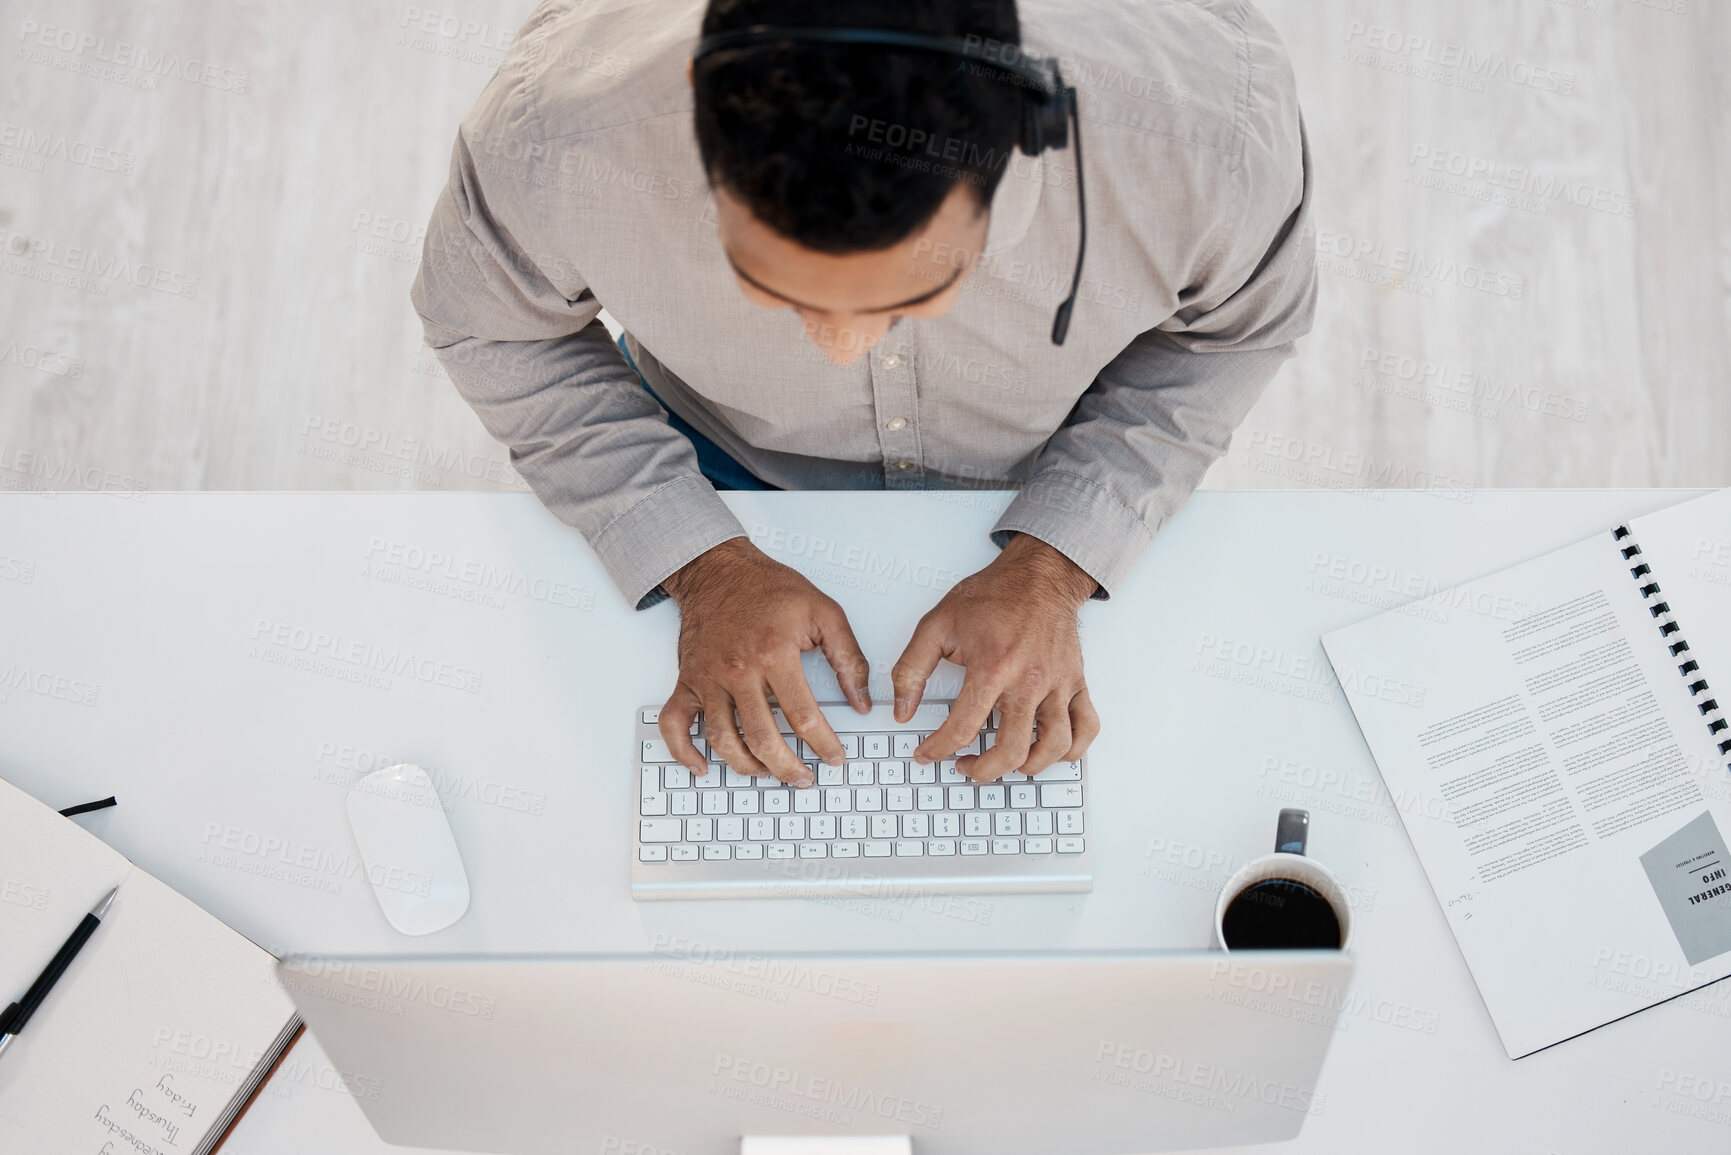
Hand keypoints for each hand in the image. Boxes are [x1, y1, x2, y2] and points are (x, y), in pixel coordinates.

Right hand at [658, 538, 870, 786]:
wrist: (719, 570)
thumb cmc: (768, 589)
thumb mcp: (823, 612)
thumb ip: (848, 658)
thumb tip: (860, 700)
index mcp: (774, 653)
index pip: (804, 717)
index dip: (824, 744)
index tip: (834, 756)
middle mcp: (738, 670)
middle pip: (762, 738)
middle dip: (788, 767)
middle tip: (804, 777)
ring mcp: (708, 678)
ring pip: (722, 739)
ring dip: (746, 766)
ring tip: (767, 773)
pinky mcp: (687, 680)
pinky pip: (674, 723)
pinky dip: (684, 751)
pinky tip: (702, 766)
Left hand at [892, 533, 1099, 780]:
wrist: (1039, 575)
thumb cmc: (993, 596)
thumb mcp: (937, 624)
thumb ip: (912, 669)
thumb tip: (902, 708)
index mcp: (992, 667)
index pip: (962, 727)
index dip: (937, 749)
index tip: (927, 753)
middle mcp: (1029, 681)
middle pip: (1012, 750)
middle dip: (983, 771)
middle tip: (965, 767)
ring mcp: (1058, 685)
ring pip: (1054, 747)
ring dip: (1028, 767)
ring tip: (1006, 762)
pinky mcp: (1076, 683)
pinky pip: (1087, 728)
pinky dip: (1073, 750)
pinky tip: (1050, 751)